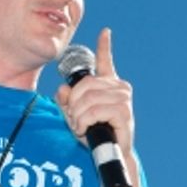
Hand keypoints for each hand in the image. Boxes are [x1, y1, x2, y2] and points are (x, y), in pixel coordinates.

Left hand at [54, 27, 134, 154]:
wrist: (108, 154)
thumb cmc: (93, 134)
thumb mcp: (73, 115)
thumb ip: (66, 101)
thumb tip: (63, 88)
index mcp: (108, 85)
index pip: (105, 62)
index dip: (104, 46)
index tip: (105, 32)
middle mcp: (119, 87)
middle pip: (84, 85)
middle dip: (73, 104)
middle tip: (74, 120)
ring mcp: (123, 98)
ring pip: (87, 99)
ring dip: (77, 116)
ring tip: (81, 127)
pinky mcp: (123, 111)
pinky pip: (93, 111)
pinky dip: (84, 122)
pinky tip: (86, 129)